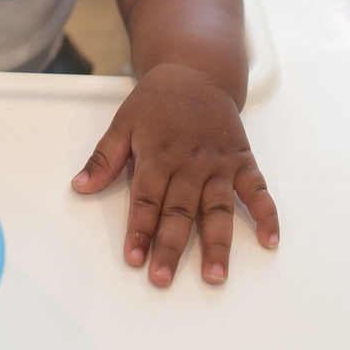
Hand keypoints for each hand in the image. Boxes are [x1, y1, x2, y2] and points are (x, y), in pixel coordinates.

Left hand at [71, 63, 278, 286]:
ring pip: (218, 208)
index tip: (134, 259)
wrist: (196, 71)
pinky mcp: (242, 160)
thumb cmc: (158, 99)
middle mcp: (190, 163)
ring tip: (216, 275)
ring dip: (217, 243)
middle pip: (179, 211)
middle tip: (163, 278)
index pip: (146, 200)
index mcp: (158, 155)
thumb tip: (80, 186)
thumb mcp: (123, 122)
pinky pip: (258, 189)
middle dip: (170, 246)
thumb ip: (104, 158)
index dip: (139, 230)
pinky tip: (270, 240)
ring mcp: (219, 163)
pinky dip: (267, 214)